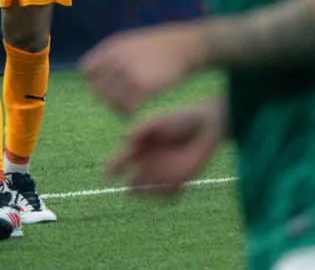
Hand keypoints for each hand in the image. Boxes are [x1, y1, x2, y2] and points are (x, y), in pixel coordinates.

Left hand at [81, 22, 207, 114]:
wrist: (184, 46)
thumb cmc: (157, 48)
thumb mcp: (130, 43)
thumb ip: (111, 56)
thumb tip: (91, 74)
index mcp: (111, 47)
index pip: (87, 70)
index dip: (94, 81)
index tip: (106, 87)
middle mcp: (117, 59)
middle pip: (98, 89)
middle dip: (105, 98)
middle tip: (117, 102)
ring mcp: (130, 72)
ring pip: (111, 101)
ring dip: (117, 108)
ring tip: (126, 108)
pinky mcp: (145, 86)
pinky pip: (128, 107)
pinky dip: (129, 113)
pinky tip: (135, 111)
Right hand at [104, 98, 225, 196]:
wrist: (206, 126)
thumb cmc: (180, 119)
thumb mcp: (158, 121)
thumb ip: (141, 129)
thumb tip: (125, 138)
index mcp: (139, 147)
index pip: (120, 161)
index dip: (112, 168)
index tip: (108, 174)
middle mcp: (147, 162)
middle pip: (133, 182)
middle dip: (133, 187)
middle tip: (137, 183)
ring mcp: (162, 173)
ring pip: (148, 191)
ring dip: (149, 192)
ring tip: (159, 180)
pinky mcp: (178, 181)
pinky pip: (168, 196)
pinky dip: (167, 194)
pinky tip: (176, 184)